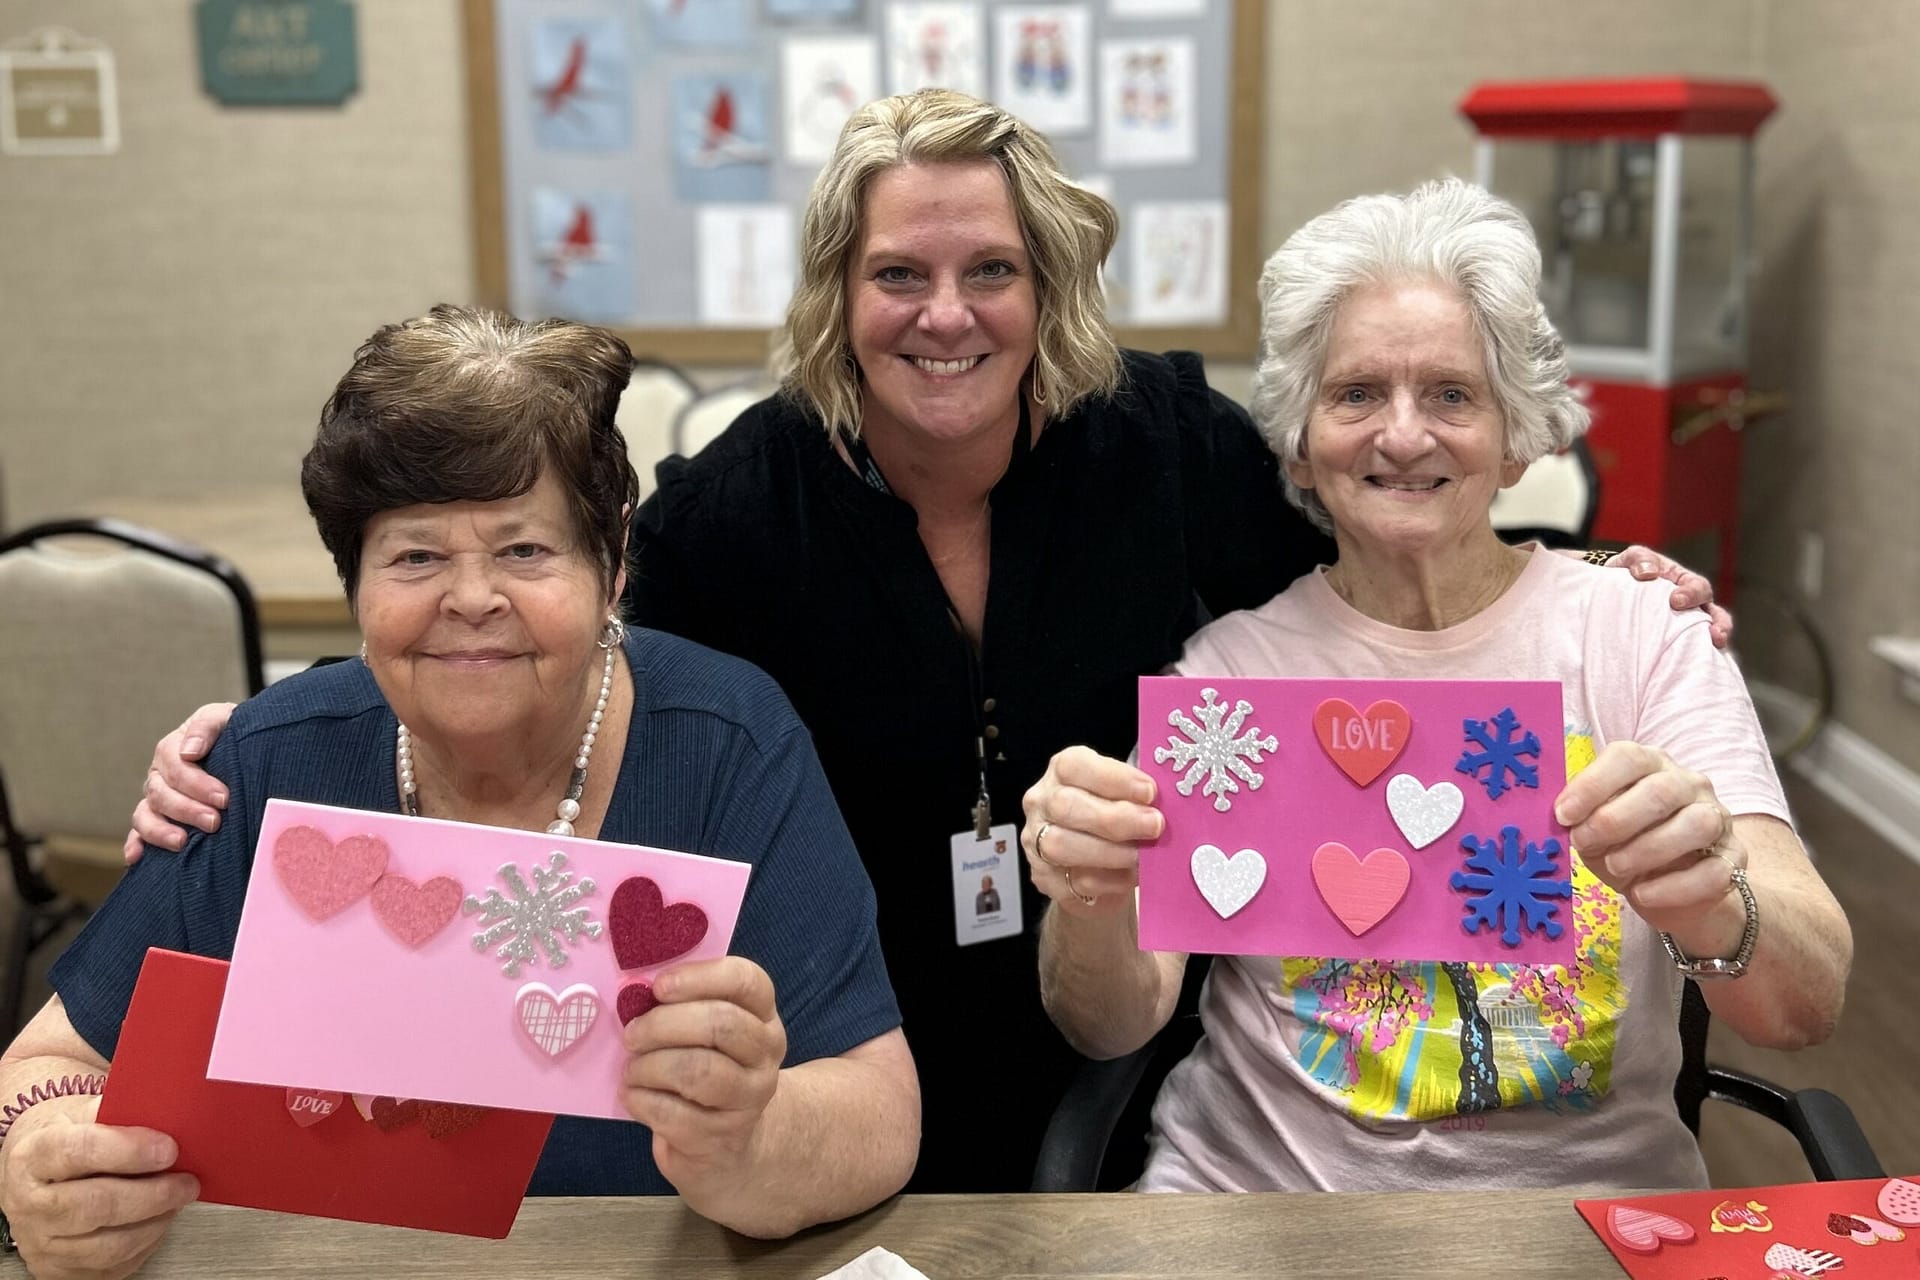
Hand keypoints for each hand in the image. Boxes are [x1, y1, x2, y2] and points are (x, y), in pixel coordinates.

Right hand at [0, 1098, 198, 1279]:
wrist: (32, 1176)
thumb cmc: (65, 1141)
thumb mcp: (81, 1114)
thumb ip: (119, 1112)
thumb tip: (168, 1113)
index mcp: (32, 1157)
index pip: (78, 1152)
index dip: (128, 1151)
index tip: (168, 1149)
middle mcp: (29, 1204)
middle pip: (95, 1205)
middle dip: (152, 1194)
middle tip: (186, 1182)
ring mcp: (41, 1242)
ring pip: (106, 1245)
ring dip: (154, 1222)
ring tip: (177, 1200)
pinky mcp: (57, 1270)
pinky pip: (110, 1267)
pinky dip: (144, 1245)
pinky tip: (158, 1222)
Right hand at [123, 703, 234, 862]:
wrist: (239, 746)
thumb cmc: (231, 732)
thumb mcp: (222, 718)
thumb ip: (206, 727)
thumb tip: (190, 752)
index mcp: (172, 749)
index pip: (176, 768)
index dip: (198, 784)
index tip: (224, 798)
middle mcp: (159, 775)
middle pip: (161, 795)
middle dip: (187, 810)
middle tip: (214, 822)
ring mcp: (155, 798)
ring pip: (145, 815)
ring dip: (160, 830)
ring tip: (181, 842)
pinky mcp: (156, 818)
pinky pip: (138, 832)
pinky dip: (134, 844)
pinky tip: (136, 857)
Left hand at [621, 958, 784, 1192]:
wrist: (727, 1143)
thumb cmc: (706, 1069)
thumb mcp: (706, 1033)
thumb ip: (683, 1006)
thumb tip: (635, 992)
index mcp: (763, 1015)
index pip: (746, 981)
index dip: (699, 977)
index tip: (658, 986)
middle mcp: (765, 1054)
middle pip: (721, 1024)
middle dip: (663, 1025)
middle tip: (631, 1034)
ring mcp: (749, 1099)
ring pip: (700, 1070)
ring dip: (651, 1066)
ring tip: (631, 1069)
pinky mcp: (722, 1137)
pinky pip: (675, 1114)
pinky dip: (642, 1100)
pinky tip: (632, 1095)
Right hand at [1021, 746, 1162, 916]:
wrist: (1093, 866)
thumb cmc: (1113, 817)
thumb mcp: (1122, 793)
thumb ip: (1137, 792)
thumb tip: (1172, 799)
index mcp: (1061, 770)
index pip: (1074, 766)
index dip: (1113, 778)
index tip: (1150, 792)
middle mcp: (1041, 801)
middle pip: (1066, 805)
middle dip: (1116, 818)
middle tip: (1155, 826)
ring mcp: (1035, 840)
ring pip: (1061, 845)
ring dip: (1110, 852)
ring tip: (1143, 856)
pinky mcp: (1042, 877)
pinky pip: (1072, 881)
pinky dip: (1109, 880)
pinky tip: (1132, 876)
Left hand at [1554, 741, 1745, 941]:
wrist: (1670, 890)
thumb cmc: (1623, 846)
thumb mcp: (1595, 831)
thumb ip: (1581, 819)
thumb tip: (1559, 817)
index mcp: (1650, 765)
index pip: (1627, 757)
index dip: (1592, 784)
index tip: (1563, 815)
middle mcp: (1689, 784)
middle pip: (1661, 790)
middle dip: (1616, 819)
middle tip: (1583, 843)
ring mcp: (1718, 819)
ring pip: (1696, 824)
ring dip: (1649, 848)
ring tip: (1615, 867)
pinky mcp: (1734, 859)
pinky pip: (1714, 871)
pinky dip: (1674, 886)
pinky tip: (1642, 894)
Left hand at [1606, 545, 1733, 649]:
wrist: (1611, 593)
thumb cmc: (1628, 573)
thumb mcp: (1632, 559)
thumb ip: (1640, 559)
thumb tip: (1647, 573)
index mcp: (1684, 583)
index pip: (1697, 587)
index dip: (1691, 594)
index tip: (1675, 601)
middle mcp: (1692, 606)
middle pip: (1715, 614)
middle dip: (1719, 624)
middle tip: (1713, 634)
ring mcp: (1687, 626)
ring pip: (1709, 636)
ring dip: (1716, 643)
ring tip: (1715, 650)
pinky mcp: (1676, 644)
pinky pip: (1691, 653)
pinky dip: (1697, 660)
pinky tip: (1690, 669)